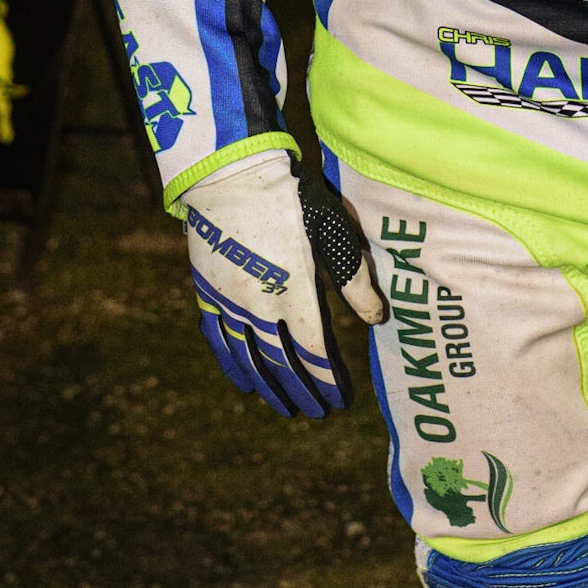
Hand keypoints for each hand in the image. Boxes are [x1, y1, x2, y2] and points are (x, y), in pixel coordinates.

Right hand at [184, 151, 385, 416]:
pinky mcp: (208, 291)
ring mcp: (230, 301)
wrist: (230, 173)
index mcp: (295, 290)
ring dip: (269, 388)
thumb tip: (378, 318)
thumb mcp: (333, 231)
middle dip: (302, 392)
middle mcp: (259, 304)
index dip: (328, 380)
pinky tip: (246, 383)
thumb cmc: (291, 196)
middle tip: (318, 413)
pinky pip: (219, 340)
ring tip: (286, 410)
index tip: (341, 400)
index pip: (314, 351)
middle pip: (281, 363)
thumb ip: (354, 279)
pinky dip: (233, 366)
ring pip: (249, 359)